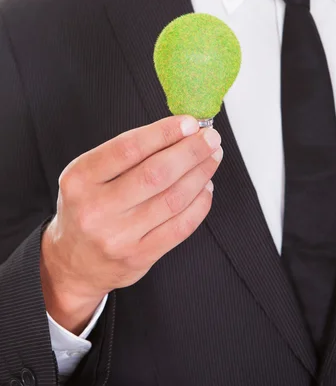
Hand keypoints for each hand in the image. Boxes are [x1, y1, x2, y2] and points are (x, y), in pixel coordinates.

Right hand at [40, 116, 221, 331]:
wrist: (73, 263)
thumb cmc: (88, 206)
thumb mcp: (89, 174)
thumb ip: (127, 153)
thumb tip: (179, 131)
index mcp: (80, 178)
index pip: (128, 148)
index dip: (164, 133)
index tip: (189, 123)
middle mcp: (96, 208)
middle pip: (155, 174)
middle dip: (191, 152)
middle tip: (211, 138)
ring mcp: (118, 236)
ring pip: (173, 199)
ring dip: (200, 174)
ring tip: (212, 158)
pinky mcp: (139, 257)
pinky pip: (180, 227)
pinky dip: (200, 204)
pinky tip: (205, 188)